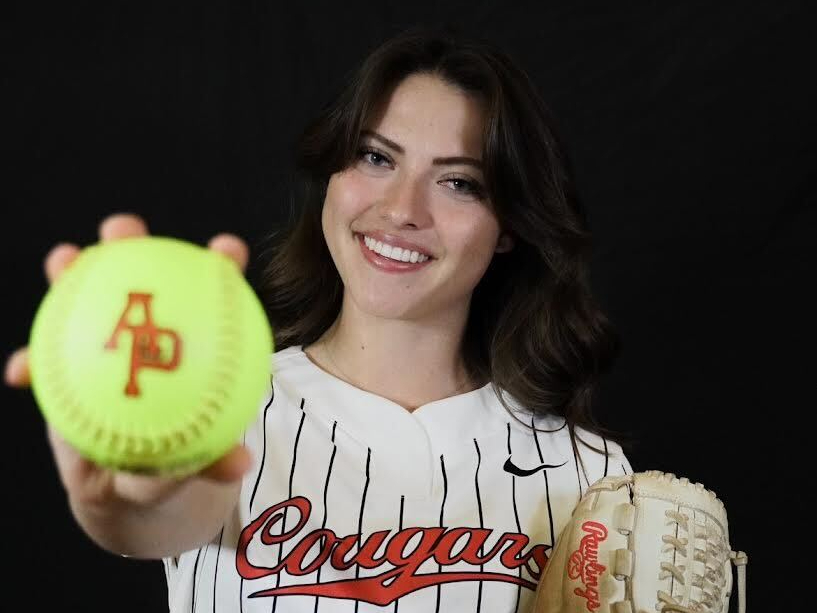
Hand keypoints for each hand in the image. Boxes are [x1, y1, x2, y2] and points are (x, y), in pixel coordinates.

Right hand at [5, 213, 253, 507]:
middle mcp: (146, 333)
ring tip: (63, 259)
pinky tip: (19, 371)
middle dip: (130, 242)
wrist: (126, 488)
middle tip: (122, 229)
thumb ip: (210, 460)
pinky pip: (42, 362)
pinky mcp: (64, 370)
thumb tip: (239, 464)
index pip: (212, 297)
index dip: (221, 266)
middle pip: (141, 277)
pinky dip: (31, 362)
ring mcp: (102, 346)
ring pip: (84, 300)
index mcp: (191, 345)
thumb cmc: (172, 466)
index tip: (227, 250)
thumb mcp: (192, 466)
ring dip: (71, 274)